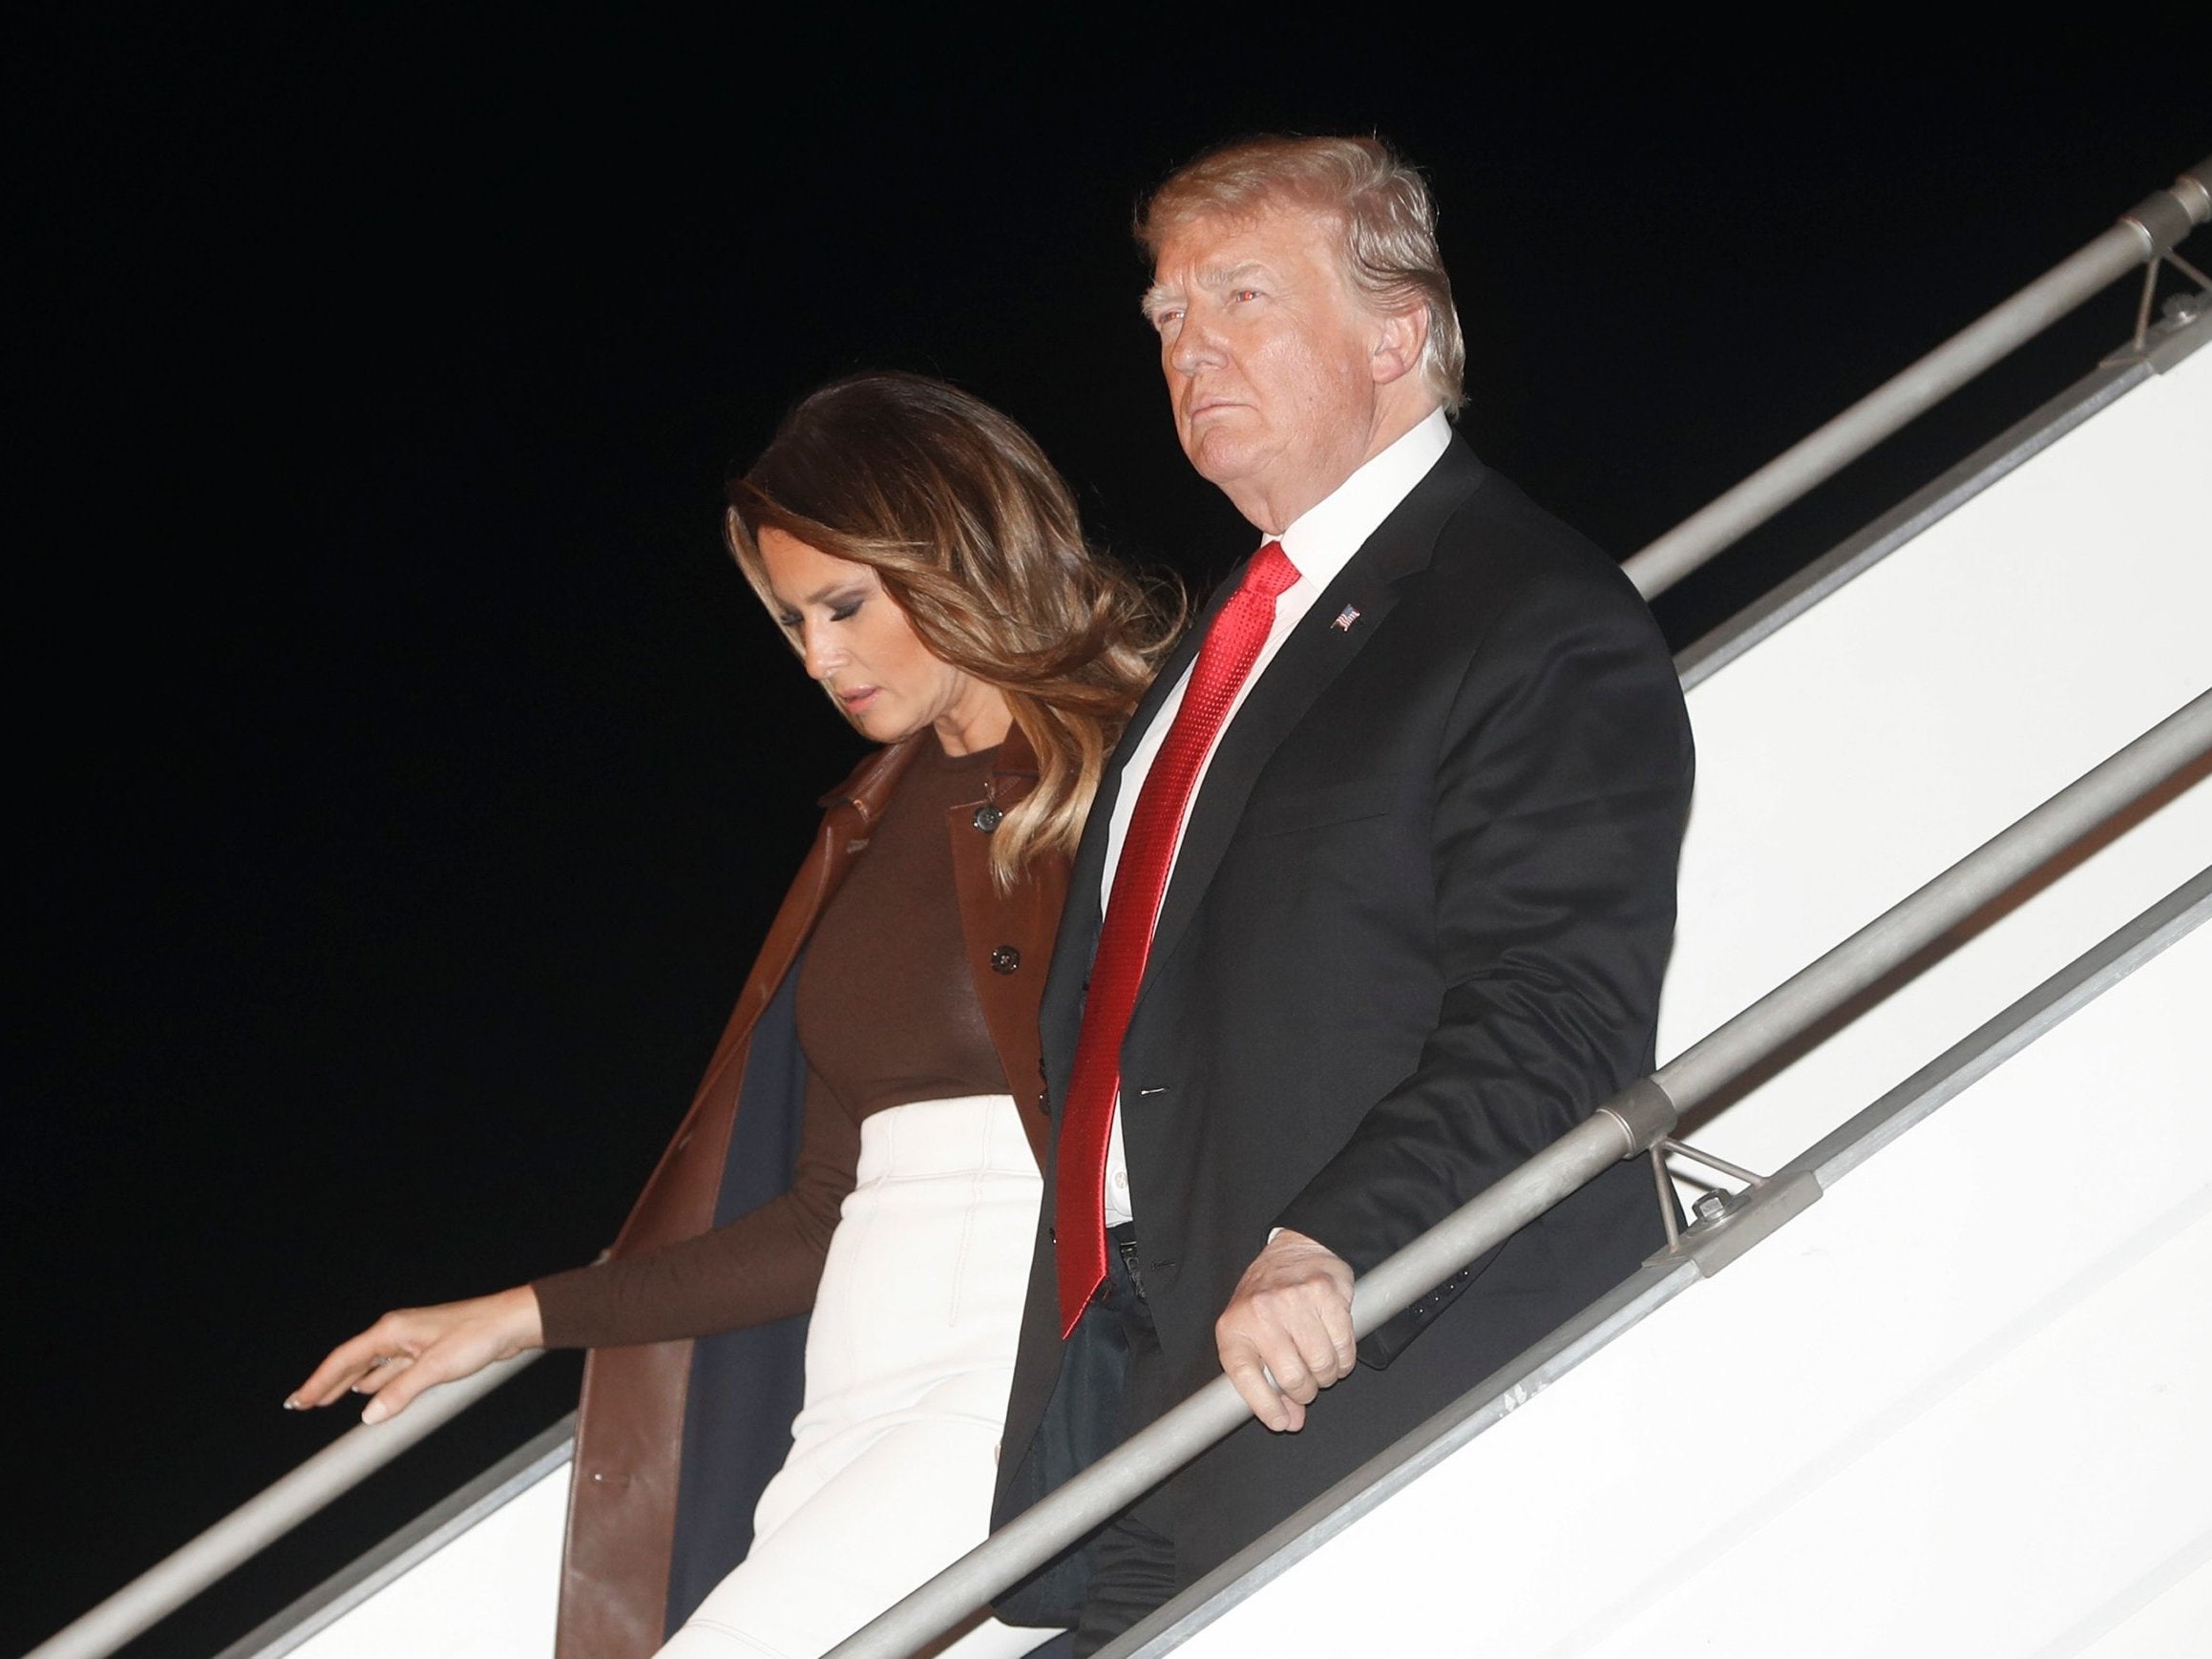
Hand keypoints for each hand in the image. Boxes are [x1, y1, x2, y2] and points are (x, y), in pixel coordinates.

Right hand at [285, 1286, 543, 1424]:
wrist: (510, 1323)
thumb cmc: (478, 1334)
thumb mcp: (436, 1367)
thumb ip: (400, 1391)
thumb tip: (369, 1415)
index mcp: (392, 1330)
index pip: (344, 1358)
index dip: (319, 1381)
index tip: (299, 1400)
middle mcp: (397, 1333)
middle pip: (352, 1361)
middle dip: (326, 1382)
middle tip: (301, 1403)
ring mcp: (412, 1342)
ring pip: (370, 1366)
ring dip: (348, 1383)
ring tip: (326, 1400)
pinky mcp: (427, 1352)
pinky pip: (390, 1370)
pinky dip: (375, 1382)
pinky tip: (367, 1391)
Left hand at [1214, 1230, 1355, 1431]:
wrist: (1294, 1251)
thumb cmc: (1268, 1298)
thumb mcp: (1252, 1337)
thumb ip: (1267, 1382)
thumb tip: (1290, 1421)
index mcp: (1234, 1327)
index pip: (1245, 1379)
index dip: (1265, 1407)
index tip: (1281, 1421)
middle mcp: (1260, 1312)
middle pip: (1292, 1378)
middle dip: (1305, 1390)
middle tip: (1308, 1383)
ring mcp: (1292, 1301)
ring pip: (1322, 1365)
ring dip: (1327, 1375)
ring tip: (1321, 1363)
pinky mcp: (1324, 1293)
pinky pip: (1343, 1346)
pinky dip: (1344, 1358)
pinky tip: (1335, 1348)